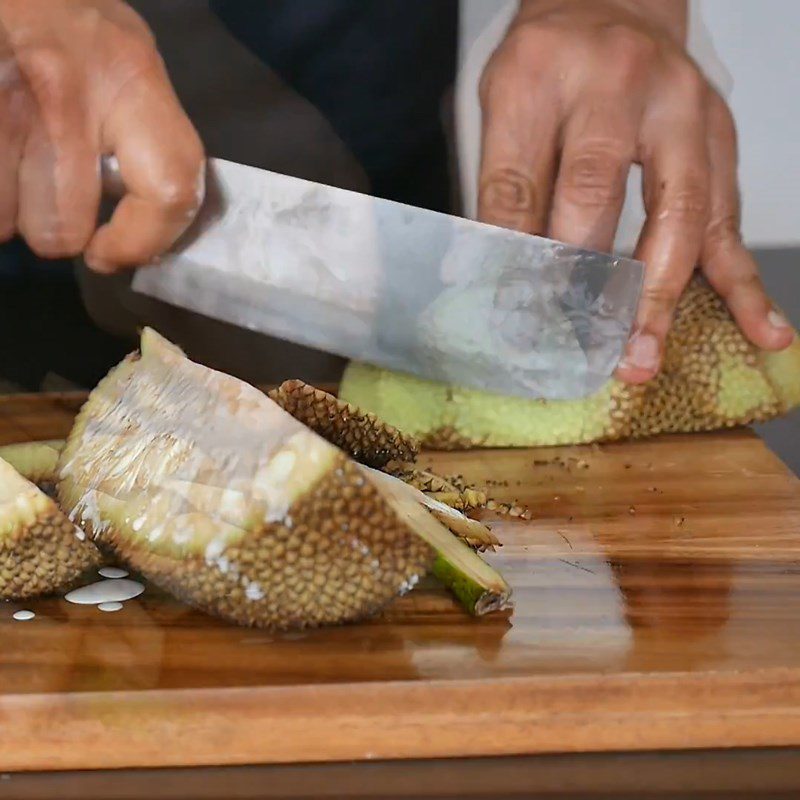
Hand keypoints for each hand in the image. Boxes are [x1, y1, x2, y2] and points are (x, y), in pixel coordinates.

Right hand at [0, 0, 203, 271]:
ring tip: (18, 169)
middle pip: (64, 225)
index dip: (142, 242)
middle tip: (57, 208)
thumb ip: (146, 142)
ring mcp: (5, 96)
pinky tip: (3, 162)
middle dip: (59, 234)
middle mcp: (70, 89)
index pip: (169, 191)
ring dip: (12, 211)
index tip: (111, 252)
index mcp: (134, 79)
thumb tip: (142, 239)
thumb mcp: (127, 63)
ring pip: (6, 218)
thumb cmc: (72, 26)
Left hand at [477, 0, 793, 382]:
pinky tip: (760, 328)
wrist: (612, 4)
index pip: (516, 184)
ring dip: (657, 298)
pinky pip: (729, 218)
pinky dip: (741, 283)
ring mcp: (677, 110)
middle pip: (595, 194)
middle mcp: (613, 85)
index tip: (506, 322)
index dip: (507, 262)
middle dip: (581, 283)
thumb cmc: (550, 65)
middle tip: (571, 348)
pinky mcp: (718, 138)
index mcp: (538, 77)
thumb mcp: (501, 107)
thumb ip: (499, 188)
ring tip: (641, 357)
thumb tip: (479, 276)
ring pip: (676, 214)